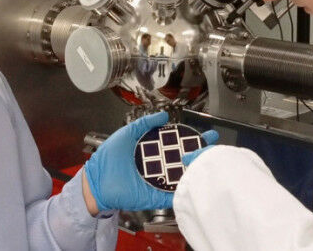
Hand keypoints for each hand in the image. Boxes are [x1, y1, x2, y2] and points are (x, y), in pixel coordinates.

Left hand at [84, 111, 218, 212]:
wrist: (96, 181)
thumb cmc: (109, 157)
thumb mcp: (127, 133)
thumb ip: (145, 123)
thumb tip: (164, 116)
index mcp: (153, 152)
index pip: (177, 144)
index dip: (192, 139)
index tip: (208, 134)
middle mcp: (159, 167)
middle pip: (184, 161)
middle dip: (201, 154)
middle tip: (215, 148)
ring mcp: (158, 182)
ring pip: (181, 177)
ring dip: (195, 172)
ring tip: (210, 164)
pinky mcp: (155, 196)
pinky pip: (172, 195)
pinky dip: (183, 191)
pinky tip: (195, 183)